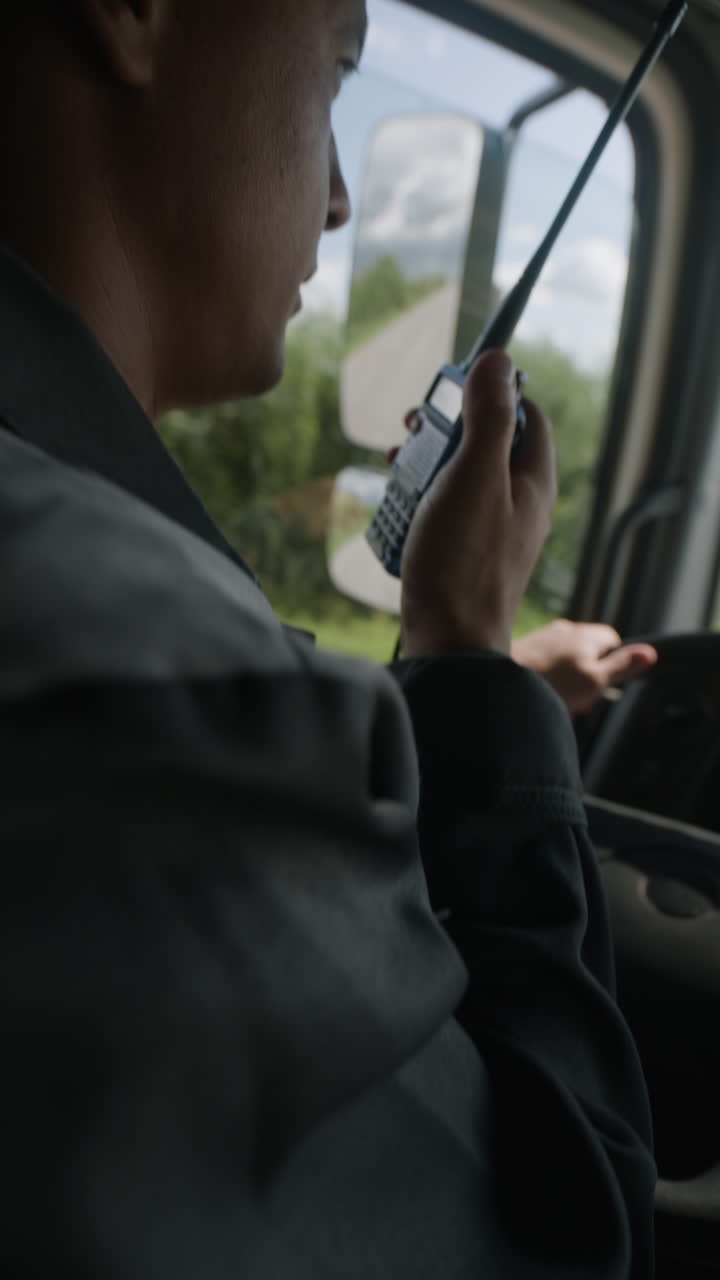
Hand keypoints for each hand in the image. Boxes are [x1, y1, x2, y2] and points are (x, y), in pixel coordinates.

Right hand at [399, 350, 555, 657]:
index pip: (526, 413)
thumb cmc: (463, 560)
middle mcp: (519, 505)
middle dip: (445, 429)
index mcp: (534, 481)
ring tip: (395, 468)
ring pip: (458, 476)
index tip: (452, 389)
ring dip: (424, 464)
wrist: (447, 641)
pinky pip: (442, 512)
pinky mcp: (463, 555)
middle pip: (485, 442)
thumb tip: (500, 361)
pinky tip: (397, 508)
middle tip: (411, 429)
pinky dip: (418, 501)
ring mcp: (491, 532)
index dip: (491, 391)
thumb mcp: (475, 474)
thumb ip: (490, 416)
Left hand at [511, 620, 657, 713]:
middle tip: (579, 699)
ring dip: (566, 679)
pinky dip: (545, 679)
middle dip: (587, 674)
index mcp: (584, 633)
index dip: (612, 663)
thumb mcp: (595, 680)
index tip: (602, 684)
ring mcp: (540, 638)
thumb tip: (651, 653)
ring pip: (564, 658)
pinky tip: (537, 695)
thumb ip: (622, 666)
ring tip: (557, 700)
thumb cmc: (549, 684)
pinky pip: (542, 663)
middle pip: (587, 649)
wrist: (495, 684)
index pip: (612, 640)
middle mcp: (562, 630)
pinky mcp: (520, 649)